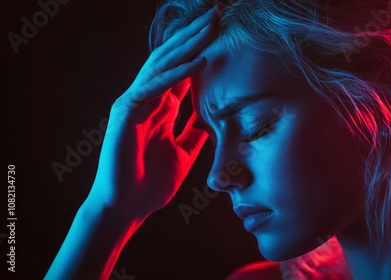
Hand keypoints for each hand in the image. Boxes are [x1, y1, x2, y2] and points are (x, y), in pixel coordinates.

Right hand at [87, 6, 218, 219]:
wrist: (126, 208)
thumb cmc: (150, 182)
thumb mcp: (183, 152)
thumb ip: (193, 132)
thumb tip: (211, 118)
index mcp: (159, 107)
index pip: (181, 70)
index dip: (199, 49)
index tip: (222, 33)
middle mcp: (146, 99)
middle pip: (171, 59)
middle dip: (194, 36)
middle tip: (216, 14)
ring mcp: (134, 104)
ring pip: (162, 66)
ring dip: (187, 45)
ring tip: (210, 26)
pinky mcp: (126, 114)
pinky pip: (154, 88)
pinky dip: (176, 74)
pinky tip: (198, 61)